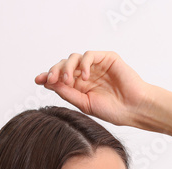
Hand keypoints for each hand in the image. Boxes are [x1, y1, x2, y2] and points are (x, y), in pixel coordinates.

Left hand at [34, 51, 153, 127]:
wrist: (134, 109)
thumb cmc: (113, 110)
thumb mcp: (84, 104)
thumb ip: (68, 93)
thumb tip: (48, 83)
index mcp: (80, 86)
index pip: (60, 77)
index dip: (48, 76)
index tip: (38, 80)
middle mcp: (86, 74)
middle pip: (64, 65)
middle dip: (55, 71)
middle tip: (51, 80)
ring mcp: (96, 65)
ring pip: (74, 58)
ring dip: (67, 67)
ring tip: (68, 81)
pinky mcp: (107, 58)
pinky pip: (89, 55)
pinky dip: (83, 64)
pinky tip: (84, 77)